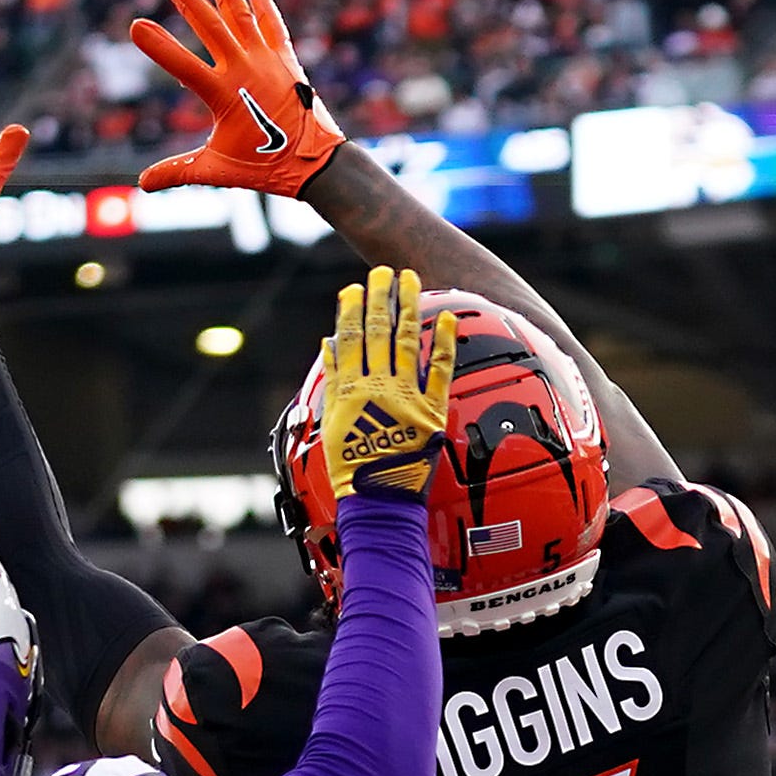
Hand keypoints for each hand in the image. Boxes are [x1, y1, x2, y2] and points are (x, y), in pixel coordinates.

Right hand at [131, 0, 342, 196]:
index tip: (136, 26)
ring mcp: (267, 60)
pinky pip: (273, 28)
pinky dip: (264, 8)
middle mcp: (245, 69)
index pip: (182, 66)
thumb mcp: (217, 170)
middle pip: (210, 25)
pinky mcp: (286, 60)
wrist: (316, 164)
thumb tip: (142, 184)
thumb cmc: (265, 168)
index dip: (158, 47)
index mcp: (224, 94)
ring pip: (241, 15)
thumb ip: (178, 171)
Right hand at [304, 267, 452, 498]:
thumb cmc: (352, 470)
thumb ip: (333, 381)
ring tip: (410, 279)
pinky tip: (445, 317)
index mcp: (350, 390)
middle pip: (378, 332)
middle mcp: (377, 388)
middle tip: (384, 272)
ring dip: (408, 307)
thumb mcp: (331, 423)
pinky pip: (440, 371)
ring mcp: (406, 398)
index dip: (351, 310)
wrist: (378, 502)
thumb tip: (329, 344)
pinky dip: (443, 343)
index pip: (350, 339)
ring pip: (406, 342)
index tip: (353, 288)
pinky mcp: (431, 412)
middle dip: (380, 298)